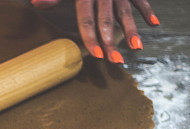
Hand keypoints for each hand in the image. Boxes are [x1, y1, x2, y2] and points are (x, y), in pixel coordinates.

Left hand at [31, 0, 158, 63]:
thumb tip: (35, 4)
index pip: (87, 20)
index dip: (91, 38)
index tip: (97, 55)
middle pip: (107, 21)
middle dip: (112, 42)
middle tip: (117, 62)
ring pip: (126, 12)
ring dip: (133, 30)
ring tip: (137, 48)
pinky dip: (147, 10)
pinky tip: (154, 24)